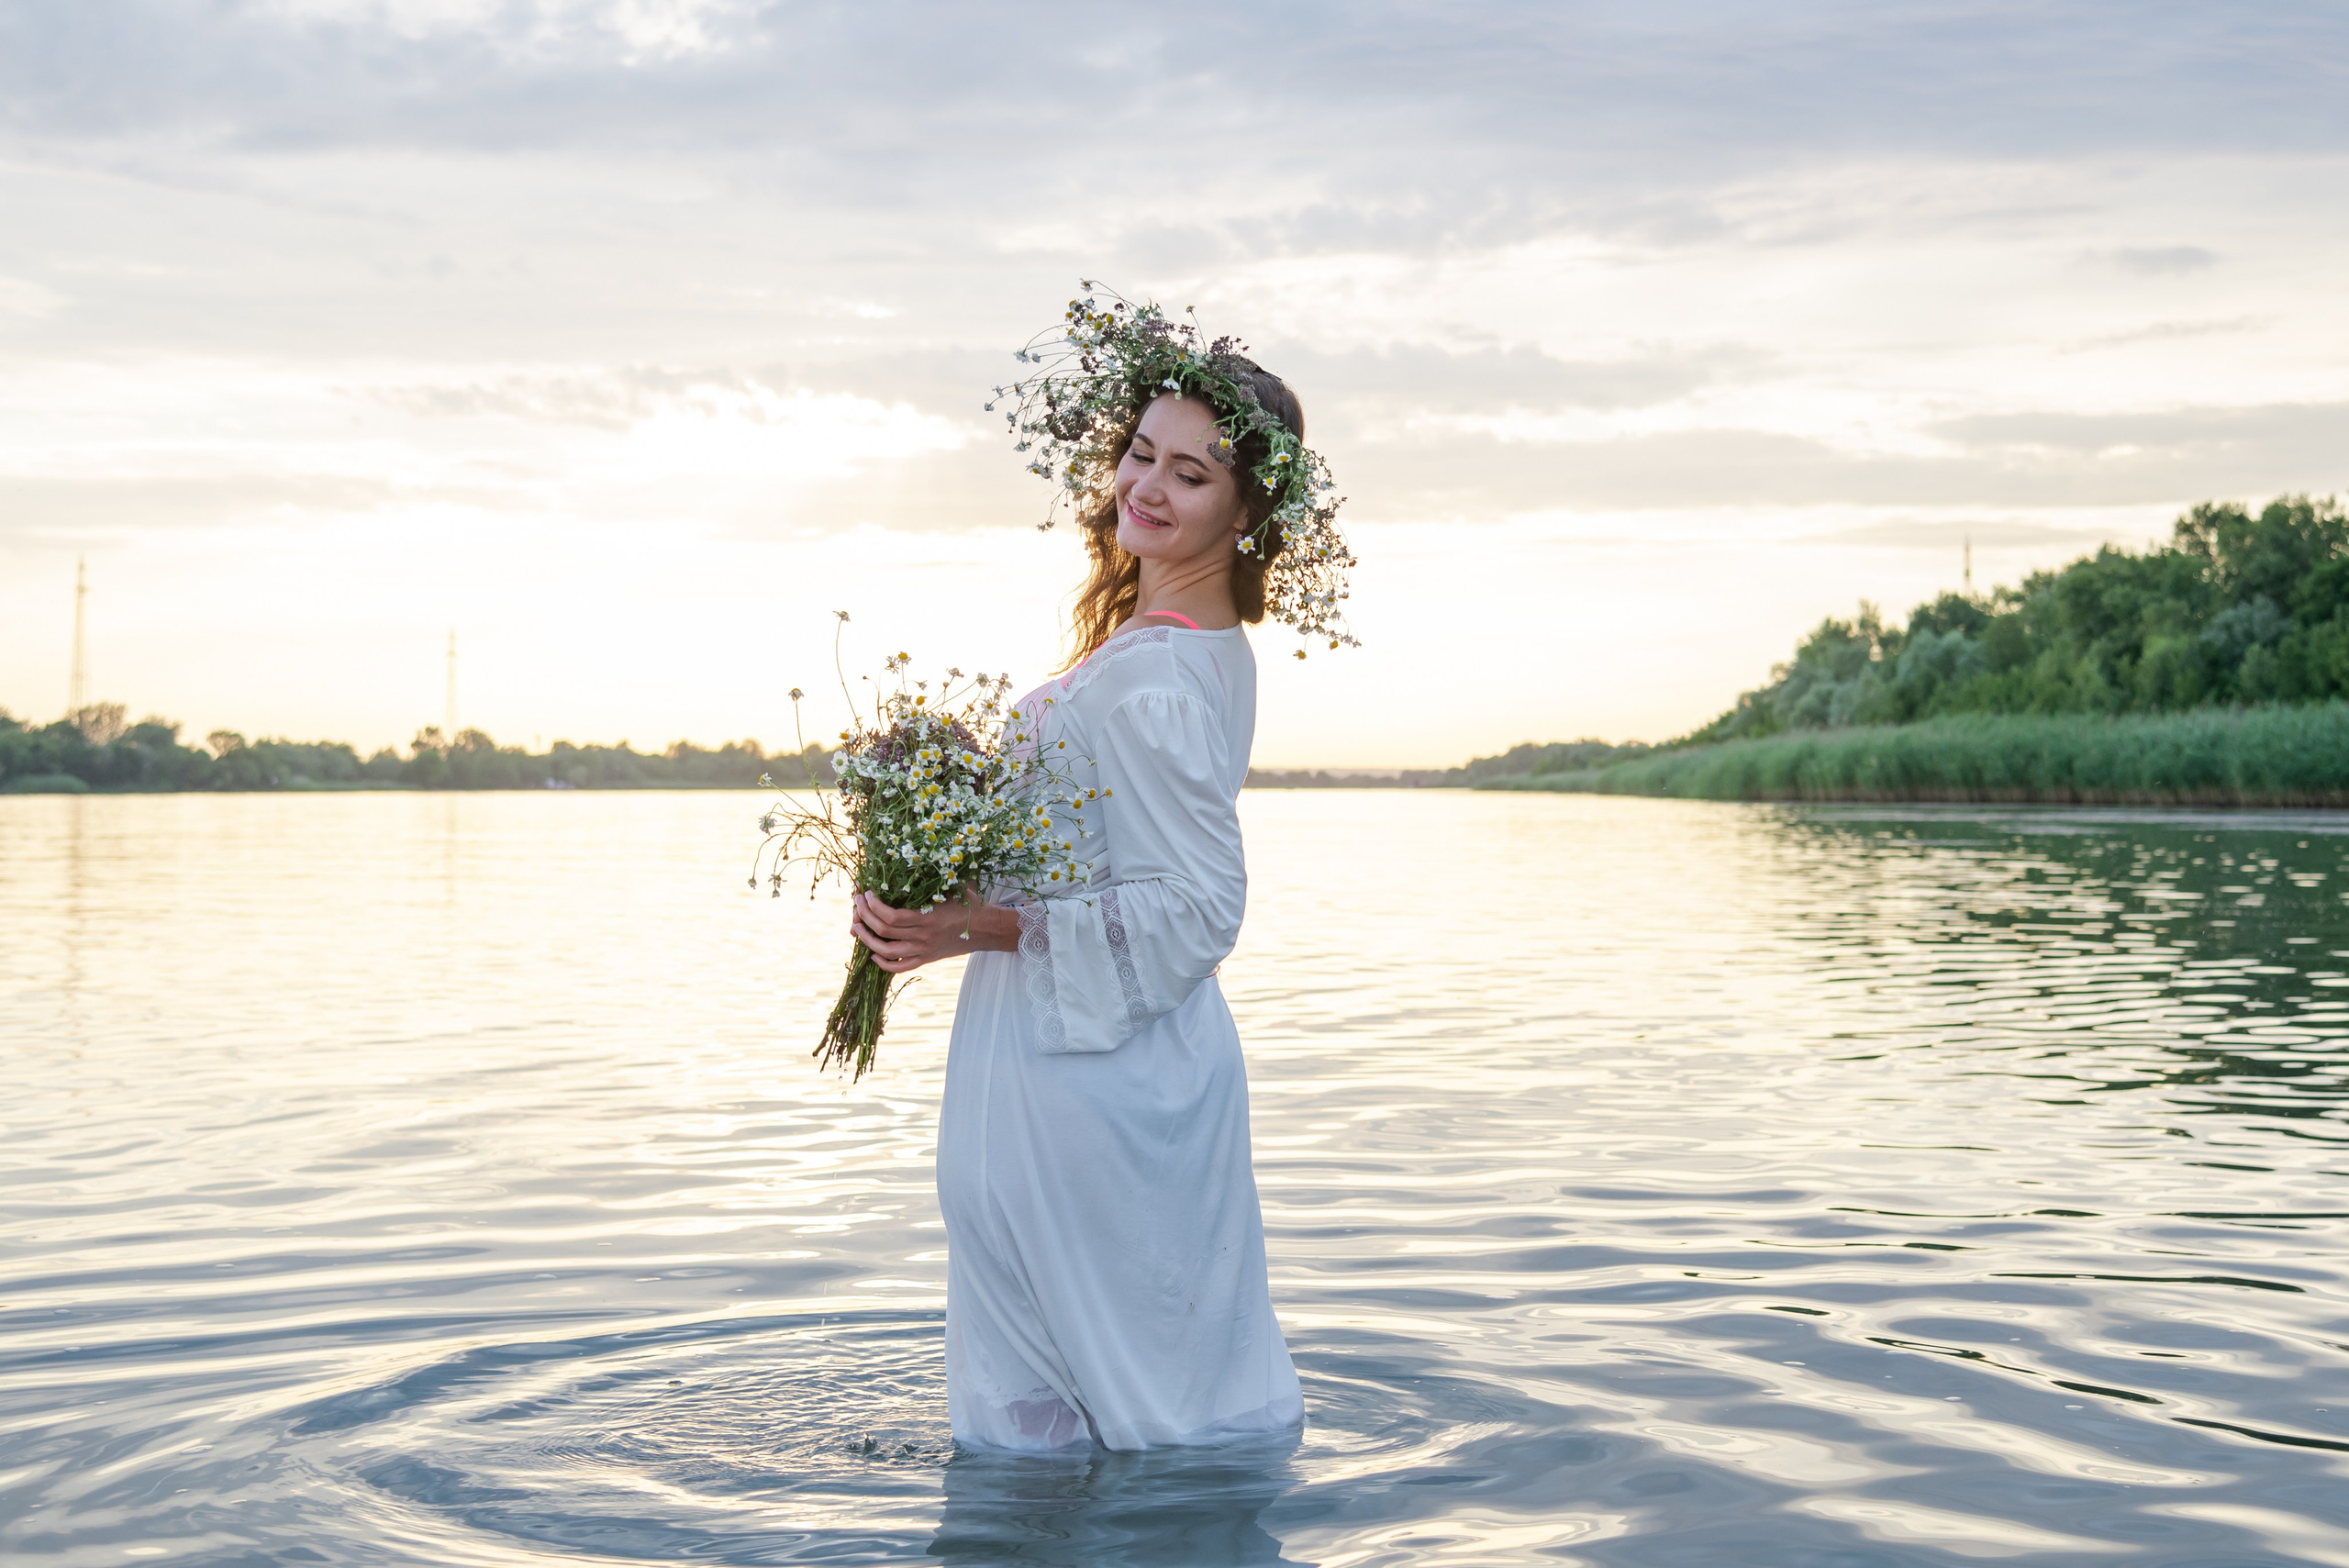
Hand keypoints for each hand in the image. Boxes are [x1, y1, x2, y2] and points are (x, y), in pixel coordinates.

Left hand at [850, 889, 1019, 972]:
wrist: (988, 929)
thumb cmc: (971, 902)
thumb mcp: (956, 884)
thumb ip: (938, 873)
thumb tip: (919, 851)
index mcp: (929, 918)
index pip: (892, 916)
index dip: (874, 906)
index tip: (866, 893)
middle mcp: (924, 936)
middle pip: (885, 931)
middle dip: (865, 916)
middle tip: (857, 904)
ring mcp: (923, 950)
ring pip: (887, 951)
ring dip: (867, 939)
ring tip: (857, 927)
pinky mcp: (926, 958)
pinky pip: (899, 967)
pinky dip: (883, 963)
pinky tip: (873, 954)